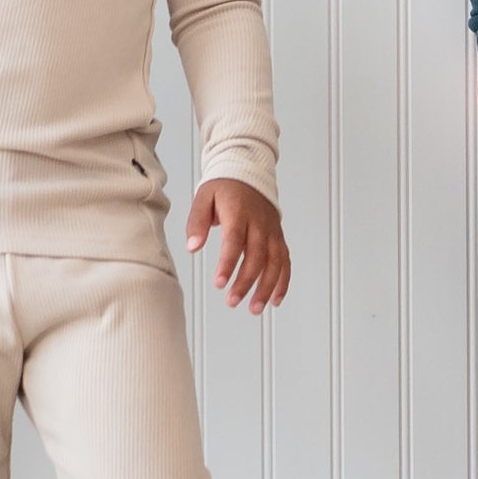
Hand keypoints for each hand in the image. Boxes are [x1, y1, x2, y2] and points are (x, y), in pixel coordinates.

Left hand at [184, 177, 291, 311]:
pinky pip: (285, 261)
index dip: (228, 263)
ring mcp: (271, 230)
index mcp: (238, 211)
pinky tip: (275, 300)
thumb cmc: (224, 187)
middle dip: (246, 282)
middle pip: (257, 255)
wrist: (248, 171)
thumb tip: (192, 247)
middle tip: (232, 301)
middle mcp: (259, 222)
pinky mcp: (278, 236)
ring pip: (275, 262)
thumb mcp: (204, 198)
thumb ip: (197, 223)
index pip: (234, 240)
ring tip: (254, 308)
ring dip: (267, 287)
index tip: (219, 283)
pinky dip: (283, 281)